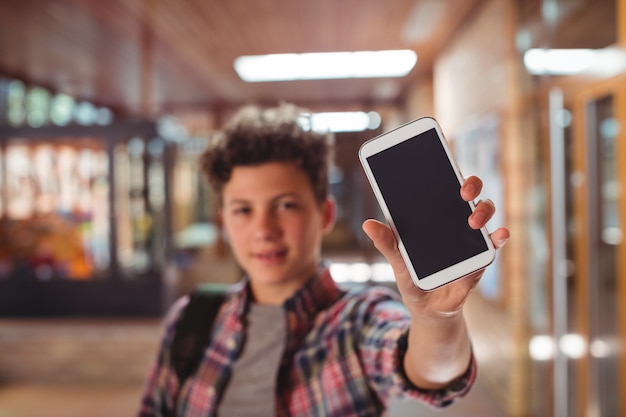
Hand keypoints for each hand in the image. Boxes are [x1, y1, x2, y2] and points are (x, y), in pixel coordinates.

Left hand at [362, 175, 509, 316]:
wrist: (427, 309)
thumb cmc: (413, 279)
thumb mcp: (398, 262)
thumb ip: (387, 244)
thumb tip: (368, 224)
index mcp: (435, 217)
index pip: (443, 187)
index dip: (447, 172)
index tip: (444, 163)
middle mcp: (455, 222)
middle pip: (469, 194)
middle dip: (470, 186)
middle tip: (462, 191)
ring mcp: (470, 239)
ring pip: (484, 214)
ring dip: (483, 212)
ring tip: (474, 219)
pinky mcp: (480, 259)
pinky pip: (493, 245)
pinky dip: (499, 239)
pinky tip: (499, 235)